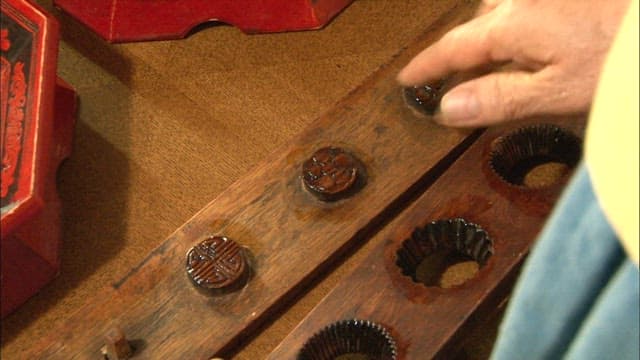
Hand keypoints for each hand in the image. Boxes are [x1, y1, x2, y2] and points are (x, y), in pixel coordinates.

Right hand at [397, 0, 629, 126]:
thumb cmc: (617, 63)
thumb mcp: (558, 92)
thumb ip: (499, 99)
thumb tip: (448, 107)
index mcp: (513, 25)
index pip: (452, 48)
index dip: (426, 66)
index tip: (406, 79)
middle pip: (477, 25)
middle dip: (465, 53)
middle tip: (460, 82)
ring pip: (501, 9)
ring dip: (493, 33)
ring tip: (503, 62)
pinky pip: (523, 4)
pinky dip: (516, 20)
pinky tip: (537, 39)